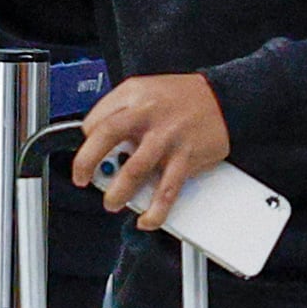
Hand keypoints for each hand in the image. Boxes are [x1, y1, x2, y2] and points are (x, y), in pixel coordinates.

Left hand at [74, 72, 230, 229]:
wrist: (223, 99)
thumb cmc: (182, 97)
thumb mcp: (145, 89)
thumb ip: (121, 111)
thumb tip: (97, 138)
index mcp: (133, 95)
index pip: (96, 120)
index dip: (87, 142)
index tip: (88, 156)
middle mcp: (147, 115)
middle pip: (107, 137)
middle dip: (87, 163)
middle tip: (83, 179)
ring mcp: (167, 138)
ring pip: (134, 170)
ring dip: (118, 192)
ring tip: (112, 202)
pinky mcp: (185, 158)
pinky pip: (166, 190)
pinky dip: (155, 210)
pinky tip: (147, 218)